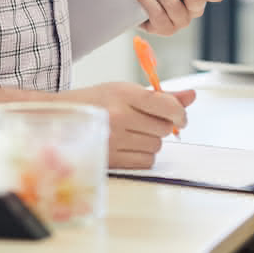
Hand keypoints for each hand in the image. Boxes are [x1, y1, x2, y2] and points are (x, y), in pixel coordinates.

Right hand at [62, 81, 195, 168]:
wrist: (61, 117)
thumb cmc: (97, 102)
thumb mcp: (125, 90)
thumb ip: (161, 96)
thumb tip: (192, 96)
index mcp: (123, 94)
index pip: (165, 105)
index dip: (180, 112)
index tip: (180, 116)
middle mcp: (119, 116)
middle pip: (163, 128)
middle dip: (162, 125)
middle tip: (147, 121)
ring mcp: (114, 139)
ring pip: (156, 146)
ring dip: (152, 140)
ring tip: (134, 132)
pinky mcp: (111, 159)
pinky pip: (146, 161)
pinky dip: (144, 155)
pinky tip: (131, 145)